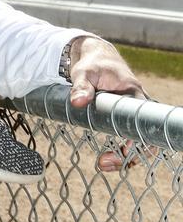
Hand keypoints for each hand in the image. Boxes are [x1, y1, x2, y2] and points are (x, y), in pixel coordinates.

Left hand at [67, 35, 147, 170]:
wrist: (96, 58)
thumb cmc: (92, 64)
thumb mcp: (84, 72)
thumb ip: (81, 86)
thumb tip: (77, 102)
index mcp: (133, 92)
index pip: (141, 121)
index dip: (136, 140)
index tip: (121, 151)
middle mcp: (138, 105)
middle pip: (144, 136)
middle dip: (129, 154)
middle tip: (105, 162)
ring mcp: (133, 112)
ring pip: (138, 140)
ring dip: (125, 156)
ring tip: (103, 164)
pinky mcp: (125, 117)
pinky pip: (130, 137)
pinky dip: (121, 150)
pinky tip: (107, 158)